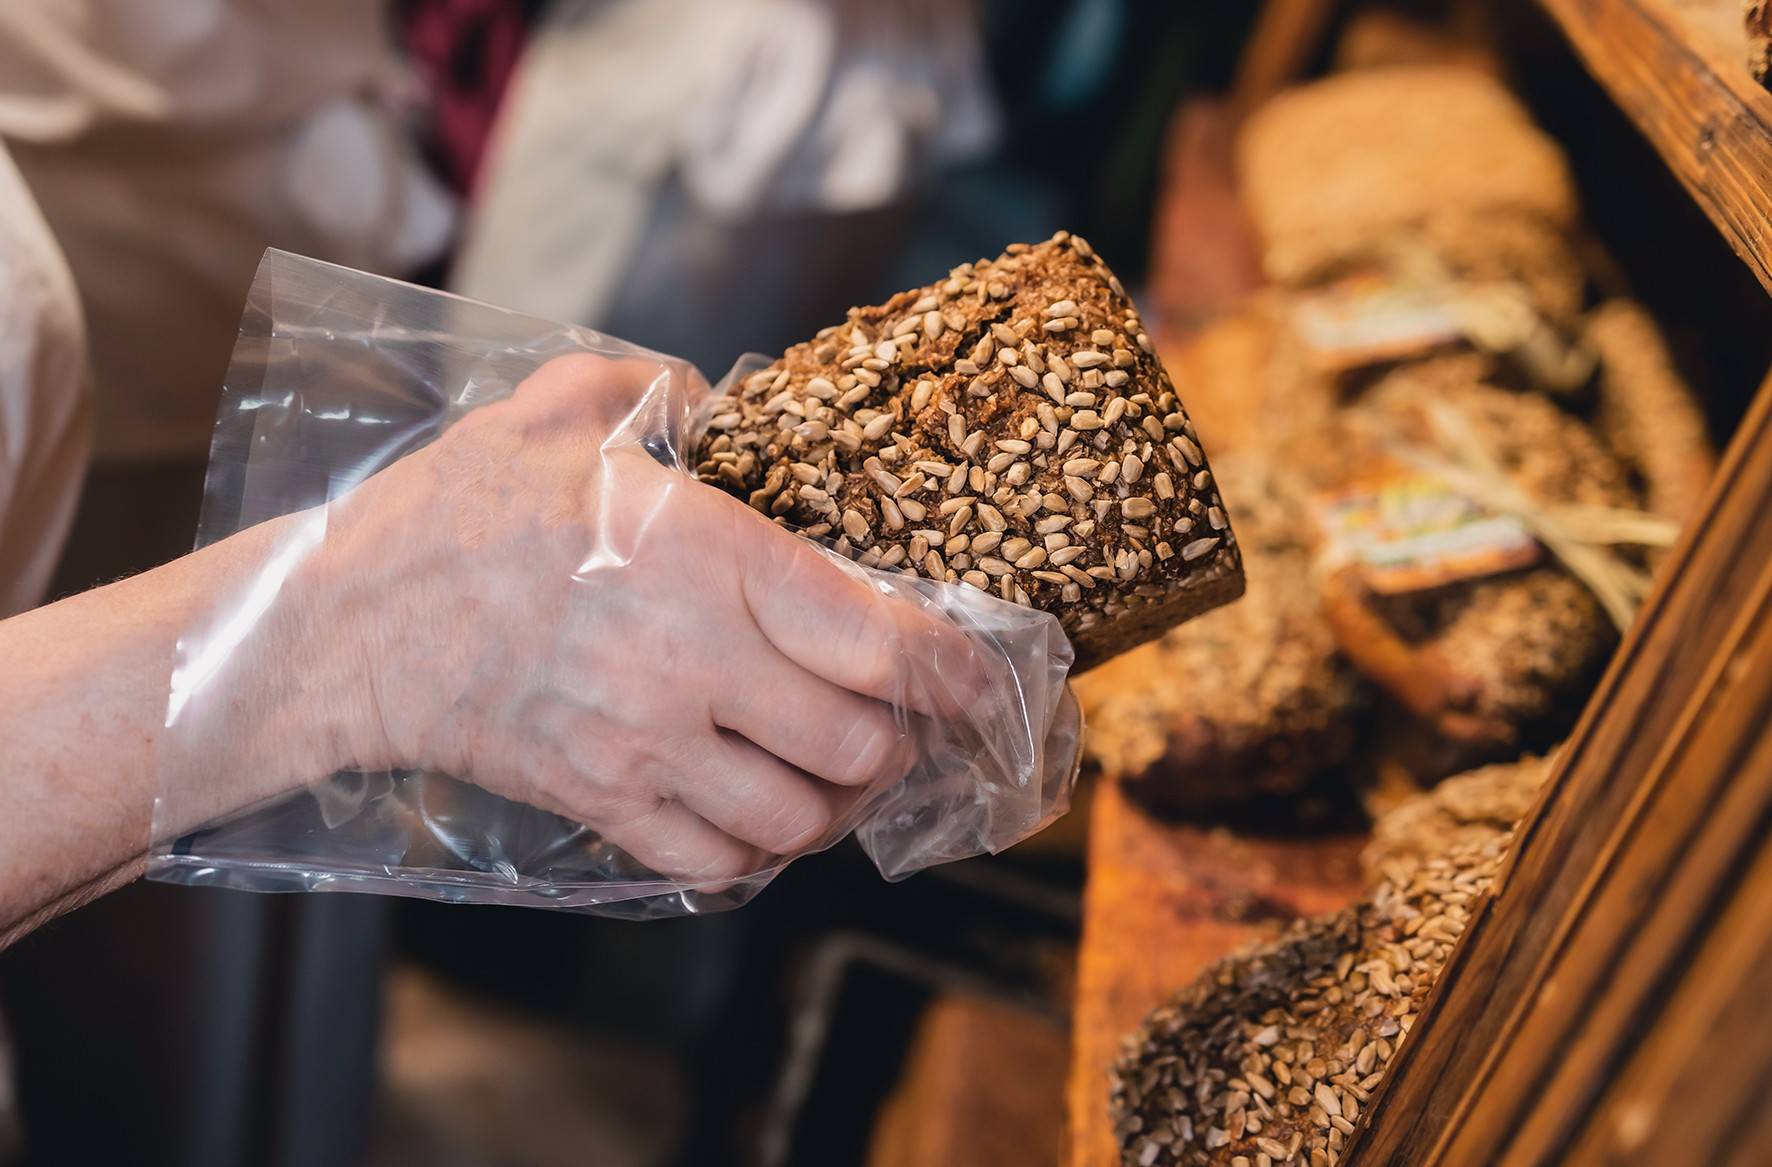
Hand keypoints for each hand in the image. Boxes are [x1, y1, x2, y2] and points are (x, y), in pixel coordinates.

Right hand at [313, 355, 984, 882]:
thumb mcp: (561, 408)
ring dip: (839, 802)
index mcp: (707, 557)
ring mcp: (649, 747)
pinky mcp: (604, 802)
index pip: (879, 638)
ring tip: (839, 772)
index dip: (953, 669)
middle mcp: (695, 663)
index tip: (980, 676)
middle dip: (902, 740)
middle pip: (860, 742)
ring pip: (801, 816)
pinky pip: (719, 863)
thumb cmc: (458, 513)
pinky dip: (762, 853)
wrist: (346, 626)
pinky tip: (763, 815)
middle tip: (902, 719)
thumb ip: (660, 386)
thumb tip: (722, 402)